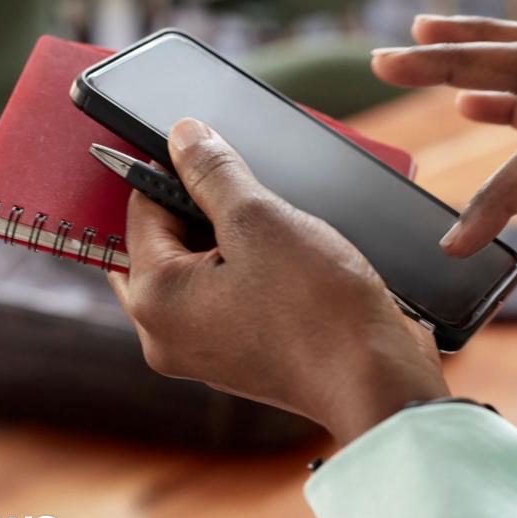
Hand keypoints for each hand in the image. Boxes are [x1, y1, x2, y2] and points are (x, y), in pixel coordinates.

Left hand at [108, 119, 447, 444]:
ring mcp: (205, 350)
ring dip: (232, 238)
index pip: (139, 210)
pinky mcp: (241, 355)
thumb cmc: (321, 309)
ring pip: (201, 268)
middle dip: (204, 209)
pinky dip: (250, 270)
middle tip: (250, 198)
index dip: (175, 172)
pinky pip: (228, 296)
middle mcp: (167, 333)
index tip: (214, 154)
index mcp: (156, 300)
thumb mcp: (261, 219)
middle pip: (167, 242)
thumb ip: (213, 172)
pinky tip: (289, 259)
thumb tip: (183, 135)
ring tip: (277, 231)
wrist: (377, 382)